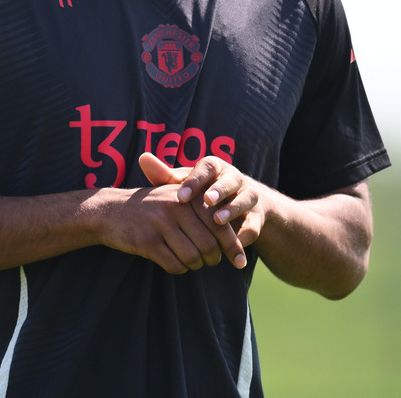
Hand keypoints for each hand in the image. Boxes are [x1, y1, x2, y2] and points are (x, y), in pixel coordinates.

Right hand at [96, 181, 243, 274]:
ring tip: (190, 261)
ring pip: (193, 257)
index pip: (221, 224)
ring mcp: (161, 223)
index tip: (240, 262)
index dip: (233, 246)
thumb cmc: (151, 208)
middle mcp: (177, 207)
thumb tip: (237, 236)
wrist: (110, 210)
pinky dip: (178, 268)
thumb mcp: (177, 199)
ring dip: (194, 265)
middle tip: (209, 262)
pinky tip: (173, 262)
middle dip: (213, 259)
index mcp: (188, 195)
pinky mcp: (147, 241)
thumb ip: (204, 212)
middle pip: (209, 244)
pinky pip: (174, 264)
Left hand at [139, 152, 266, 266]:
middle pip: (229, 180)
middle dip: (219, 190)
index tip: (181, 196)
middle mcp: (234, 178)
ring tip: (218, 220)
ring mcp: (248, 196)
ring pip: (246, 198)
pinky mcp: (257, 216)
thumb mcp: (184, 184)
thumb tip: (143, 158)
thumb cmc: (201, 192)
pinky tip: (236, 242)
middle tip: (207, 200)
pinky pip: (254, 224)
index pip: (206, 168)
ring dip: (233, 209)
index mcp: (215, 167)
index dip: (195, 181)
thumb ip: (165, 175)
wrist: (235, 205)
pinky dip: (246, 233)